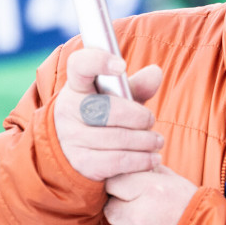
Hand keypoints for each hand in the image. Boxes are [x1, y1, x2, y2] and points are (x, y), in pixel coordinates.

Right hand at [53, 48, 166, 181]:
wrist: (74, 150)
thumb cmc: (102, 116)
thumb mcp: (115, 98)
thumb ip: (136, 86)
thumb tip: (155, 73)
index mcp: (77, 85)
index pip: (80, 65)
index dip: (99, 61)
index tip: (121, 65)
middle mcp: (68, 109)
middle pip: (109, 109)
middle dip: (138, 117)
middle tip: (151, 121)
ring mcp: (72, 137)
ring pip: (117, 138)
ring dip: (144, 141)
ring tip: (157, 142)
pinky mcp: (81, 162)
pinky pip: (117, 161)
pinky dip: (140, 161)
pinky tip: (152, 159)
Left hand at [103, 166, 199, 224]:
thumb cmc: (194, 213)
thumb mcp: (177, 183)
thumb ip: (150, 170)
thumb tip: (132, 159)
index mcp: (150, 189)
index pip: (113, 182)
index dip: (121, 188)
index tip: (131, 193)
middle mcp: (138, 214)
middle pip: (110, 208)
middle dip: (123, 210)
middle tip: (146, 215)